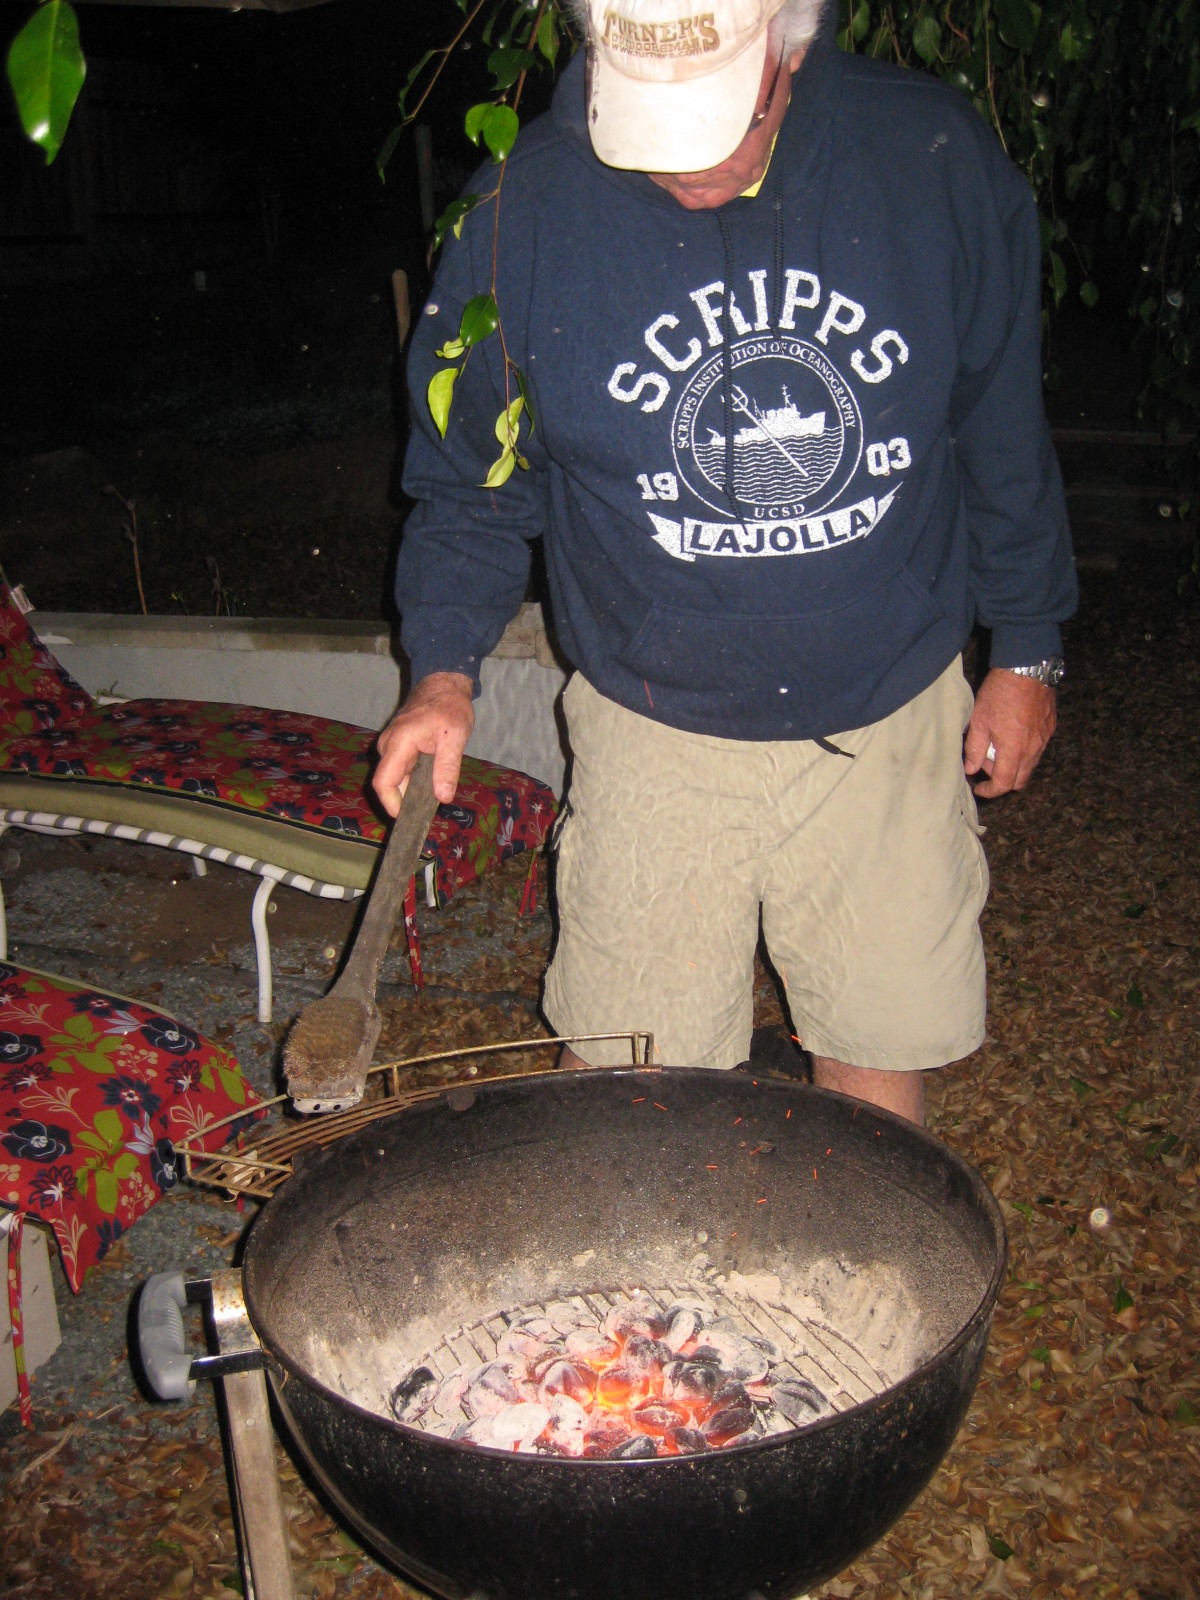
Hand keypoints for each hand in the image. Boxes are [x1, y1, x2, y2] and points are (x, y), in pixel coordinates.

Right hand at [373, 672, 474, 816]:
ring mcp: (391, 745)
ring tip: (435, 793)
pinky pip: (401, 768)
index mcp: (399, 742)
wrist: (442, 683)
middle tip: (430, 811)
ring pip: (396, 777)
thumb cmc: (449, 706)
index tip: (408, 818)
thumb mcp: (455, 737)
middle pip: (389, 783)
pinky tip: (431, 782)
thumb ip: (447, 767)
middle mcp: (388, 745)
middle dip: (406, 800)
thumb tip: (443, 798)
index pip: (384, 782)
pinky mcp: (397, 746)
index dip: (392, 805)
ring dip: (412, 789)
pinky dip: (414, 779)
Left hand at [963, 668, 1056, 798]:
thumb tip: (972, 769)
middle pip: (1020, 780)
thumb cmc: (1000, 692)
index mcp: (1013, 750)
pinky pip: (1038, 749)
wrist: (1027, 668)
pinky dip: (1024, 751)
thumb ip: (975, 748)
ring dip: (1014, 764)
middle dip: (1002, 780)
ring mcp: (1044, 739)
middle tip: (986, 764)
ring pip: (1030, 765)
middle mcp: (1033, 749)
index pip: (1003, 783)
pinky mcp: (1050, 727)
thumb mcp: (979, 720)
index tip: (980, 789)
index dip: (990, 791)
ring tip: (997, 745)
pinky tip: (1012, 734)